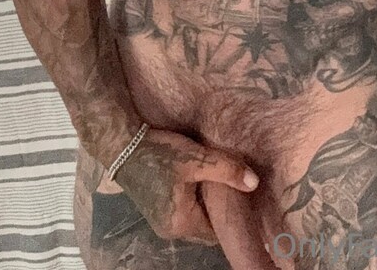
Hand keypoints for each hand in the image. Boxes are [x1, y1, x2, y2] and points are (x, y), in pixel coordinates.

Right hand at [117, 126, 260, 245]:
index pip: (218, 231)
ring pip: (196, 218)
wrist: (122, 144)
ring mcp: (161, 221)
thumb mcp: (196, 158)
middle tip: (235, 188)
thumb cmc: (160, 153)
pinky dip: (194, 200)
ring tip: (220, 183)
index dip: (232, 215)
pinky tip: (201, 181)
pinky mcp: (156, 209)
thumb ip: (227, 170)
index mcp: (182, 224)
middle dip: (219, 210)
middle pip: (206, 227)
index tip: (244, 197)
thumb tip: (255, 183)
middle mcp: (171, 230)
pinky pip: (184, 211)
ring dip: (206, 204)